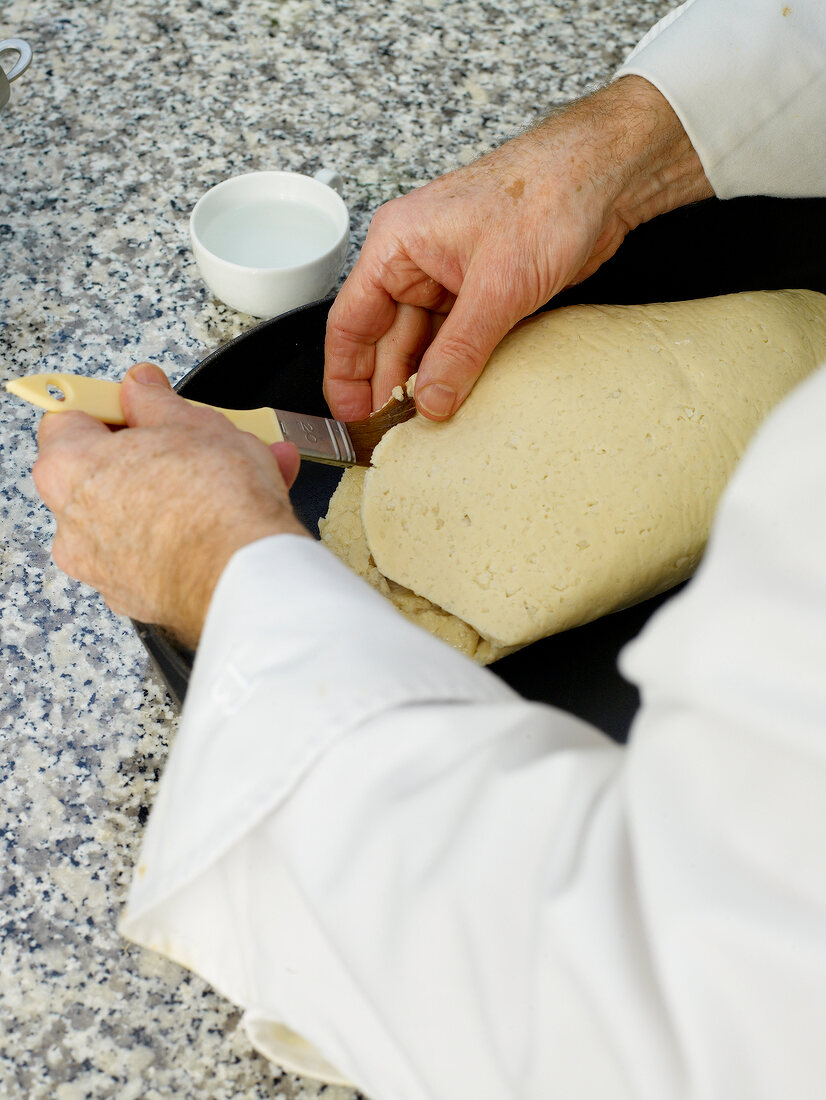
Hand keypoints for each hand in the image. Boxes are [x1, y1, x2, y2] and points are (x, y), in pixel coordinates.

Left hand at [32, 362, 307, 647]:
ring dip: (184, 493)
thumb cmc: (214, 503)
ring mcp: (102, 566)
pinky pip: (159, 551)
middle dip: (157, 453)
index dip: (112, 407)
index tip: (142, 404)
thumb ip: (155, 401)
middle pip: (108, 472)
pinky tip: (232, 517)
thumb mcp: (192, 422)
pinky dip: (188, 534)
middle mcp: (72, 524)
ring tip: (242, 475)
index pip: (69, 420)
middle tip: (196, 442)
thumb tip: (142, 390)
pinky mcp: (137, 596)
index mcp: (69, 469)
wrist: (245, 575)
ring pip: (141, 514)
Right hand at [324, 76, 711, 422]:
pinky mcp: (483, 292)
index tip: (351, 417)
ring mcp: (449, 278)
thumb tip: (431, 401)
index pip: (351, 321)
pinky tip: (455, 399)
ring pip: (423, 344)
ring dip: (425, 382)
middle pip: (385, 339)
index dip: (345, 375)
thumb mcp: (497, 287)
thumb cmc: (547, 196)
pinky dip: (455, 370)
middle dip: (388, 386)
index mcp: (397, 246)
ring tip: (425, 425)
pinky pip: (457, 341)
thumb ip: (459, 351)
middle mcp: (416, 262)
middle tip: (393, 435)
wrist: (605, 178)